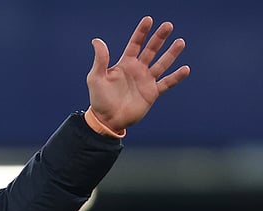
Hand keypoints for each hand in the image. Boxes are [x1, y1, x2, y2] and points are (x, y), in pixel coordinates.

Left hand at [87, 16, 189, 131]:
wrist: (107, 120)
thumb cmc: (99, 99)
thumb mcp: (96, 78)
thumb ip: (100, 59)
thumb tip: (97, 40)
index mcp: (124, 64)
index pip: (135, 44)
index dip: (141, 32)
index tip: (149, 20)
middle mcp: (137, 70)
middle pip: (151, 50)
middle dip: (159, 38)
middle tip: (168, 25)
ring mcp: (146, 80)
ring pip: (162, 64)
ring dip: (171, 53)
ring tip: (180, 42)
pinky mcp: (152, 93)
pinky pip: (167, 83)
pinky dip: (176, 77)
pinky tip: (185, 69)